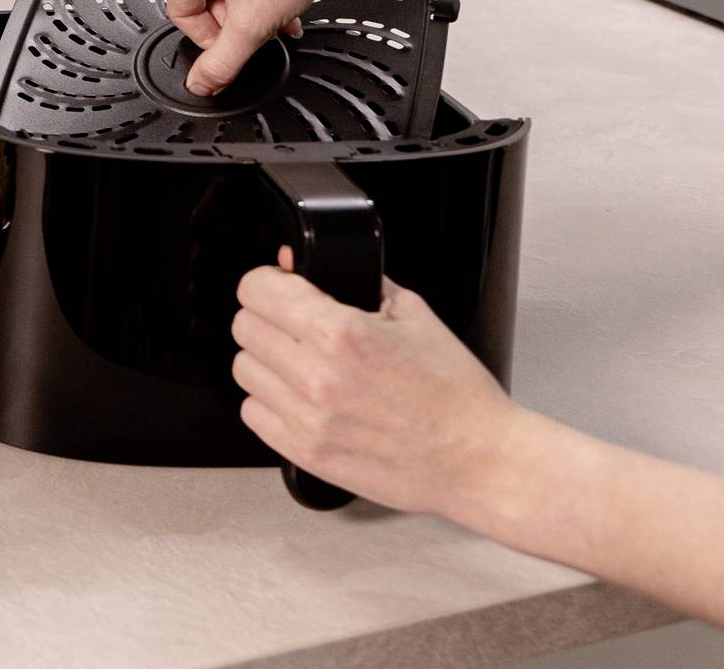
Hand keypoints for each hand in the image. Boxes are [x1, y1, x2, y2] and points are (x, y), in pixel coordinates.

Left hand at [232, 248, 518, 516]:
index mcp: (341, 332)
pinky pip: (254, 415)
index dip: (267, 282)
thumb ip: (354, 280)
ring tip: (298, 361)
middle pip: (243, 327)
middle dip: (266, 317)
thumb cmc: (454, 393)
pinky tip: (299, 396)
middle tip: (291, 322)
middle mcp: (317, 375)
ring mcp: (309, 419)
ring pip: (243, 370)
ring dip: (265, 360)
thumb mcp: (412, 312)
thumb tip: (301, 264)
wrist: (480, 460)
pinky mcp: (308, 454)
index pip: (256, 290)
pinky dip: (269, 401)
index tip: (279, 286)